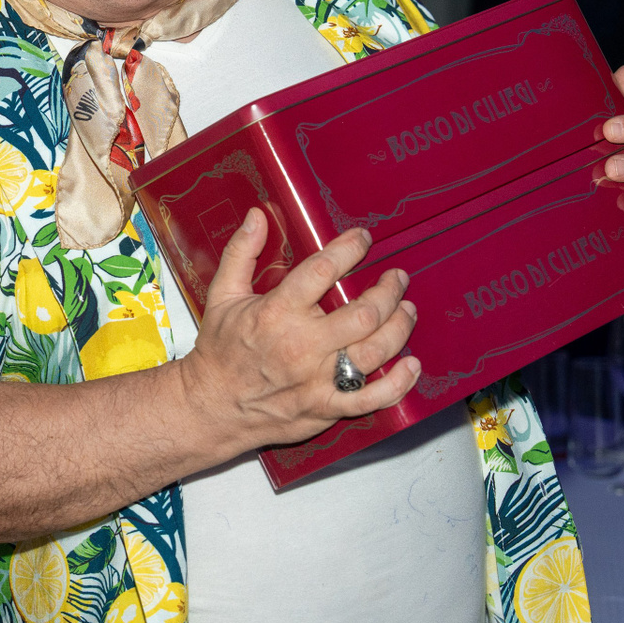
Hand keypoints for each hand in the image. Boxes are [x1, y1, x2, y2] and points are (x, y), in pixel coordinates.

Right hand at [178, 209, 419, 456]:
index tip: (363, 239)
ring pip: (375, 351)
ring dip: (400, 328)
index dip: (349, 249)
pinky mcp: (325, 407)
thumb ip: (241, 253)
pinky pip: (372, 398)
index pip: (323, 271)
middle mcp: (302, 346)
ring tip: (407, 311)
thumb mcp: (222, 296)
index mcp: (277, 313)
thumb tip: (257, 215)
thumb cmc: (220, 351)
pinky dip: (399, 383)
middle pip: (364, 314)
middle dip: (389, 292)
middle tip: (397, 279)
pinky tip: (411, 365)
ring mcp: (317, 380)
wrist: (212, 407)